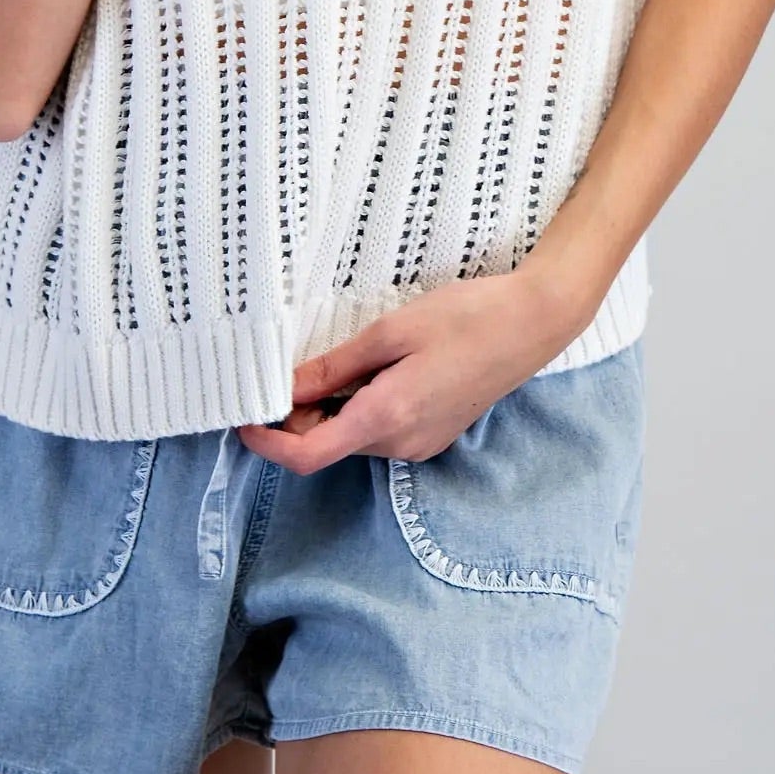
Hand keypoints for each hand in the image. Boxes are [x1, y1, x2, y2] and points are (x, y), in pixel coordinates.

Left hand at [236, 264, 586, 474]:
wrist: (532, 323)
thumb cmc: (465, 318)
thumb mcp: (389, 333)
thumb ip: (334, 367)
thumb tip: (285, 389)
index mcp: (386, 418)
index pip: (307, 455)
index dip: (267, 443)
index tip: (243, 417)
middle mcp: (402, 444)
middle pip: (327, 446)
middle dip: (294, 418)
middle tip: (279, 372)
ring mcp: (421, 444)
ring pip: (352, 438)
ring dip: (326, 412)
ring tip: (327, 363)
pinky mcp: (433, 434)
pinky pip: (379, 431)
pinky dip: (355, 410)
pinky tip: (363, 372)